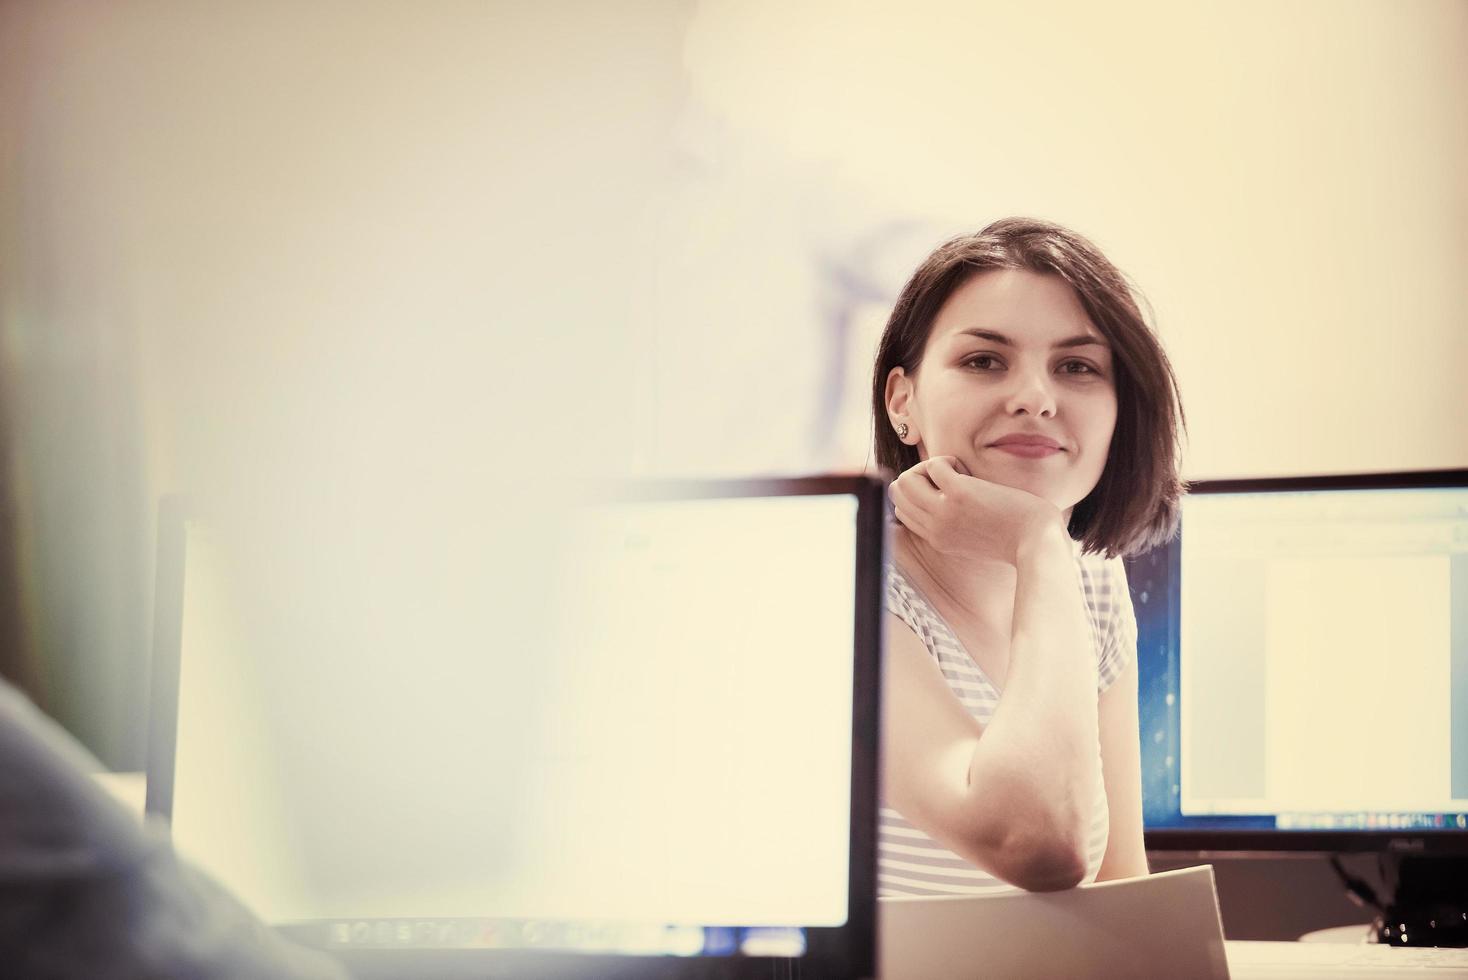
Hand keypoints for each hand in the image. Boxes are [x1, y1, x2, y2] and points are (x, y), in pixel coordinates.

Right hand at [889, 456, 1066, 565]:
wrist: (1036, 542)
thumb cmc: (1016, 536)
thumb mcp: (977, 539)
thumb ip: (957, 524)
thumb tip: (946, 494)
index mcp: (937, 540)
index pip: (902, 511)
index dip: (919, 494)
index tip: (946, 492)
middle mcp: (934, 528)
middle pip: (898, 494)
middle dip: (919, 477)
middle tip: (949, 478)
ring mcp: (943, 512)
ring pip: (904, 480)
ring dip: (927, 468)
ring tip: (954, 473)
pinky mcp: (959, 494)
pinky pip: (933, 465)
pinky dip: (946, 460)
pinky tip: (967, 470)